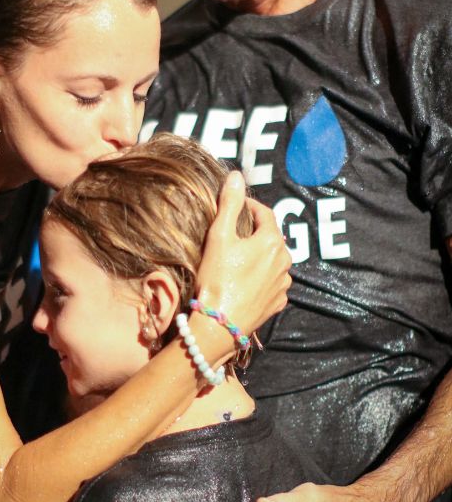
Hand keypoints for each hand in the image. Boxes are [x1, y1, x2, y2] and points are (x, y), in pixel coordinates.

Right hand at [196, 171, 291, 334]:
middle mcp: (284, 261)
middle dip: (253, 231)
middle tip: (231, 233)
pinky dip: (261, 276)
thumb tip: (236, 175)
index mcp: (272, 241)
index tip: (233, 205)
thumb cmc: (216, 278)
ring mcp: (283, 284)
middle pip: (270, 236)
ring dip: (258, 254)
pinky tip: (243, 280)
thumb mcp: (219, 236)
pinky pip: (272, 281)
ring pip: (272, 259)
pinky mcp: (278, 302)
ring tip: (236, 258)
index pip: (264, 213)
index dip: (248, 206)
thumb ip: (229, 203)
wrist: (219, 326)